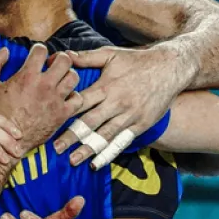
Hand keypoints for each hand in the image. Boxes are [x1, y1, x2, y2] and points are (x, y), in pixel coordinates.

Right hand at [0, 45, 81, 155]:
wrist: (5, 142)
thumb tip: (5, 50)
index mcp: (27, 76)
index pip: (42, 50)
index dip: (39, 49)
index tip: (36, 55)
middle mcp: (45, 86)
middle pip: (64, 60)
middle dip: (58, 58)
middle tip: (52, 64)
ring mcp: (56, 100)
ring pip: (74, 77)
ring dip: (67, 74)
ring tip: (59, 78)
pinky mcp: (63, 114)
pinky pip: (78, 99)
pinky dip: (74, 95)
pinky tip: (64, 96)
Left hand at [53, 43, 178, 166]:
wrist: (169, 68)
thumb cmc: (135, 60)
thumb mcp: (110, 54)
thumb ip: (85, 58)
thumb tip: (62, 56)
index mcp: (107, 87)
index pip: (81, 102)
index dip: (65, 112)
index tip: (49, 121)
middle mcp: (117, 103)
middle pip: (90, 122)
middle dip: (72, 136)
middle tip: (54, 148)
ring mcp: (130, 116)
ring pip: (105, 136)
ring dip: (88, 149)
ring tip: (72, 160)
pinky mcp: (141, 125)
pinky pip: (122, 142)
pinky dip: (108, 154)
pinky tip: (96, 164)